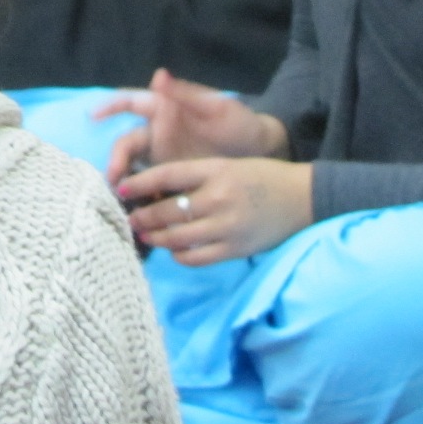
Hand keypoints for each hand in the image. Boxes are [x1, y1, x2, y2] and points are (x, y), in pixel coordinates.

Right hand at [99, 67, 287, 182]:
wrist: (262, 153)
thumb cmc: (240, 123)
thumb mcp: (217, 107)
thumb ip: (186, 93)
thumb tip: (158, 75)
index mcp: (165, 109)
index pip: (131, 103)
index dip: (111, 107)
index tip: (93, 116)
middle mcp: (158, 133)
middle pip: (127, 144)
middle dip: (116, 160)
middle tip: (115, 179)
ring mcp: (164, 158)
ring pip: (134, 167)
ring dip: (124, 181)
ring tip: (121, 199)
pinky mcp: (173, 179)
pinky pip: (150, 187)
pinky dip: (141, 197)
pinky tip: (139, 210)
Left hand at [118, 156, 312, 264]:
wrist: (301, 197)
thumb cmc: (261, 177)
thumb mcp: (227, 165)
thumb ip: (195, 176)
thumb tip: (157, 189)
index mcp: (215, 170)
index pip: (167, 175)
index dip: (140, 182)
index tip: (121, 187)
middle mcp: (218, 197)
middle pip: (167, 210)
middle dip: (142, 216)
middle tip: (128, 218)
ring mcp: (227, 226)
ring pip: (178, 237)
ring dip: (156, 238)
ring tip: (145, 235)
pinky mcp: (235, 249)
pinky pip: (197, 257)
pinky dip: (180, 255)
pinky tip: (174, 250)